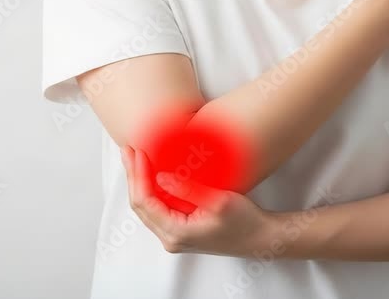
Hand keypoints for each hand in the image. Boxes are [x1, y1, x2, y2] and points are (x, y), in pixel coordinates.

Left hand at [120, 145, 271, 256]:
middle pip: (139, 205)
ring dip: (139, 181)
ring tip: (134, 158)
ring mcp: (174, 236)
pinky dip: (151, 189)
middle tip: (128, 150)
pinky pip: (157, 209)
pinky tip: (150, 173)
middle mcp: (170, 238)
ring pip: (146, 207)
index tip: (139, 152)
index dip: (138, 174)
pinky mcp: (180, 230)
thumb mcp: (218, 200)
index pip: (145, 201)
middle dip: (133, 175)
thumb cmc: (245, 221)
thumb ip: (187, 189)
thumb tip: (160, 176)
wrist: (261, 237)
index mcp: (176, 233)